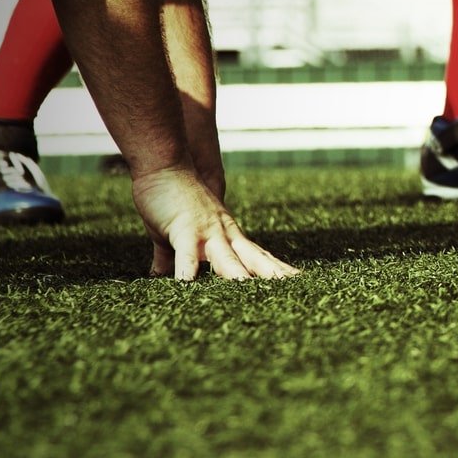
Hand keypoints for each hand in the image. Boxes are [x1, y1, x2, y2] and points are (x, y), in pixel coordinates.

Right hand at [134, 166, 297, 279]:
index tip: (298, 280)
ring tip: (252, 292)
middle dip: (272, 275)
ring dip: (239, 275)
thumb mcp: (178, 233)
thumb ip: (174, 257)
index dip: (276, 268)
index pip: (258, 255)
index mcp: (227, 235)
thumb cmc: (171, 199)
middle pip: (254, 258)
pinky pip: (187, 253)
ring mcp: (207, 231)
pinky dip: (187, 268)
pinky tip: (186, 284)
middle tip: (296, 289)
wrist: (164, 164)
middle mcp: (225, 233)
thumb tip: (160, 275)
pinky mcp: (184, 229)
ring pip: (227, 258)